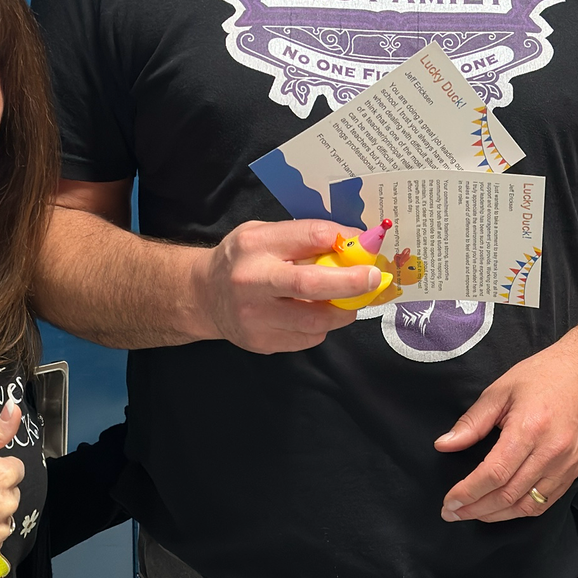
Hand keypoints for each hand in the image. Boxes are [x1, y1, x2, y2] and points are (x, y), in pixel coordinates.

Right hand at [197, 221, 363, 354]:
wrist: (203, 296)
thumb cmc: (242, 260)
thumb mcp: (264, 235)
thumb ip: (302, 239)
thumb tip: (353, 245)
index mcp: (255, 245)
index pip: (309, 236)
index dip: (344, 240)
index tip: (366, 244)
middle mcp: (251, 281)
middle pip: (311, 284)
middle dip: (351, 282)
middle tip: (374, 279)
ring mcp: (255, 317)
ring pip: (315, 320)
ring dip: (342, 311)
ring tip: (347, 301)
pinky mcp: (261, 342)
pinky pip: (308, 339)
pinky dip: (321, 327)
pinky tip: (314, 315)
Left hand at [436, 338, 577, 523]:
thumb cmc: (544, 377)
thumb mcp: (499, 392)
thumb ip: (472, 423)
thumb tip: (445, 444)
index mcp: (529, 429)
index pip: (493, 474)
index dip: (468, 493)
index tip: (450, 502)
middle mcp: (550, 451)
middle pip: (507, 494)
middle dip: (475, 509)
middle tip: (453, 512)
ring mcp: (565, 464)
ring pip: (526, 505)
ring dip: (495, 515)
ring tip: (473, 513)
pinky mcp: (572, 471)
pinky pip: (544, 502)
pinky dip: (519, 511)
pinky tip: (501, 509)